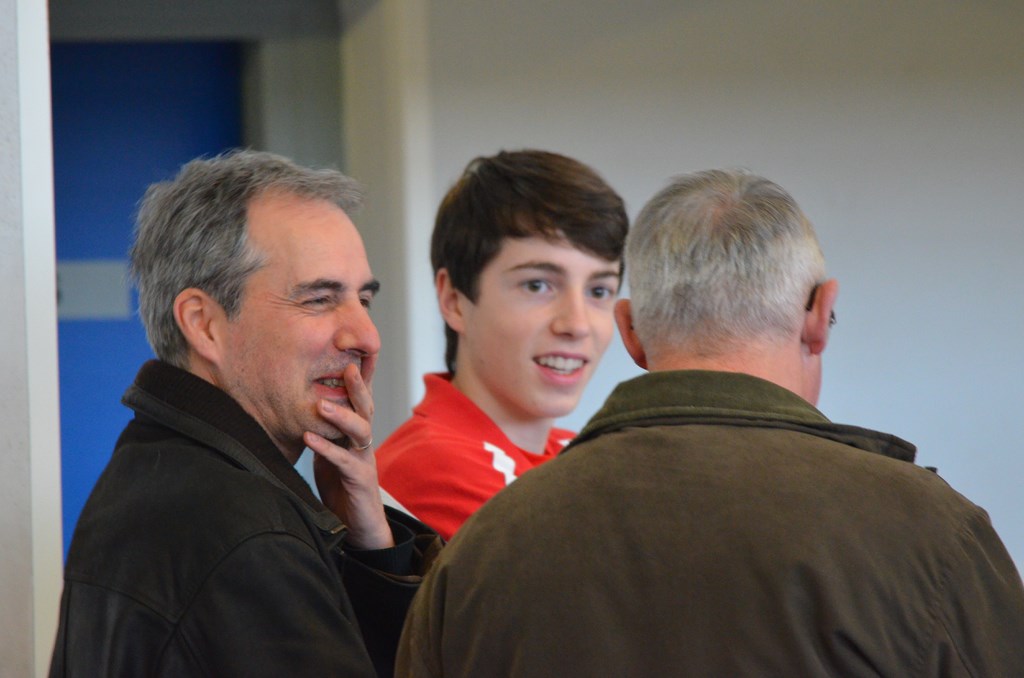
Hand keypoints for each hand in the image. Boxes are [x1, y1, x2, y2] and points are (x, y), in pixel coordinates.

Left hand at [304, 363, 392, 549]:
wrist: (359, 527)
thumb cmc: (342, 489)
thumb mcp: (330, 455)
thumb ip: (324, 434)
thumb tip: (301, 412)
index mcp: (356, 435)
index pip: (359, 402)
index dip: (357, 381)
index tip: (349, 355)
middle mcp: (364, 443)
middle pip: (366, 408)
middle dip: (358, 386)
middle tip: (348, 366)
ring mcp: (364, 460)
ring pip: (360, 430)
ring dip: (341, 415)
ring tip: (322, 405)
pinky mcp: (360, 480)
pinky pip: (344, 460)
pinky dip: (326, 448)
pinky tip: (310, 437)